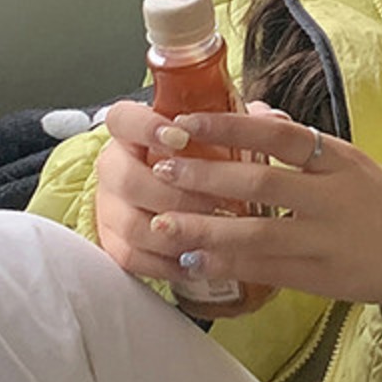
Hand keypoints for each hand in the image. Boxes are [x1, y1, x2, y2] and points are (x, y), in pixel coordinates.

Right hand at [94, 99, 273, 319]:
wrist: (174, 197)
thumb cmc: (200, 161)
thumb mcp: (218, 136)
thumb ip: (240, 124)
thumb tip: (272, 118)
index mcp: (132, 132)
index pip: (122, 119)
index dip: (146, 127)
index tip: (181, 137)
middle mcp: (113, 167)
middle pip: (126, 179)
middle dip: (176, 194)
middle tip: (218, 201)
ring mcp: (109, 207)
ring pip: (134, 224)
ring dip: (177, 232)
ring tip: (216, 233)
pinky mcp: (113, 243)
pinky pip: (133, 259)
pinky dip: (168, 263)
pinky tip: (200, 261)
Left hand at [147, 108, 381, 306]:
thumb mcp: (350, 160)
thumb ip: (300, 140)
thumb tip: (252, 110)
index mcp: (338, 159)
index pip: (279, 134)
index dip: (230, 126)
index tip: (186, 121)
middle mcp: (332, 196)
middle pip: (261, 183)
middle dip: (206, 177)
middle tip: (162, 169)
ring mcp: (326, 239)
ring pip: (258, 233)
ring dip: (206, 228)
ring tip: (163, 223)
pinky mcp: (321, 277)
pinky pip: (267, 270)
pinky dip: (228, 265)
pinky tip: (194, 260)